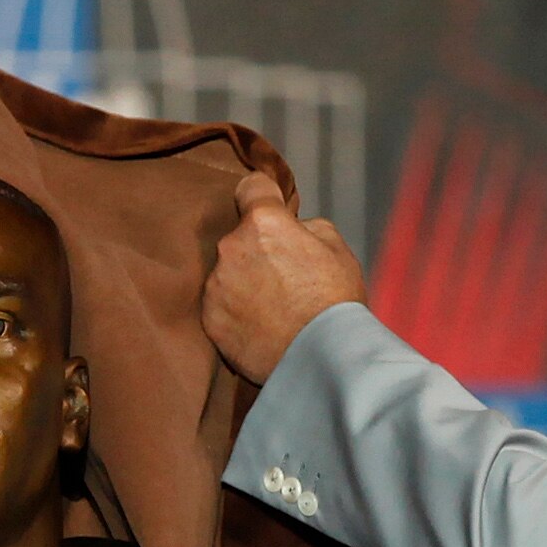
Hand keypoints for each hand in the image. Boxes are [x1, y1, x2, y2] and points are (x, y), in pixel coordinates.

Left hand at [202, 173, 367, 382]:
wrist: (318, 359)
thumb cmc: (334, 301)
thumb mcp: (337, 248)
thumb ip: (307, 227)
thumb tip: (292, 229)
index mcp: (263, 222)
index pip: (250, 186)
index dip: (262, 194)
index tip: (268, 206)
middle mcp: (231, 246)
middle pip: (240, 236)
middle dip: (258, 248)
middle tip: (285, 276)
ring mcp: (215, 284)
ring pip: (228, 272)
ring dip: (244, 281)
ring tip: (273, 308)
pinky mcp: (209, 318)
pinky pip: (220, 304)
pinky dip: (235, 311)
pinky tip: (260, 326)